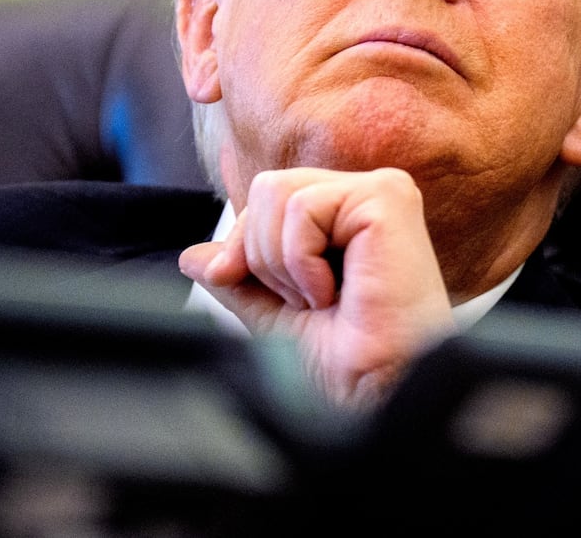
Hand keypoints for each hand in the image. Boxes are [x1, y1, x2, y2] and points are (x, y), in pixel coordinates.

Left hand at [179, 167, 454, 407]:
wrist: (377, 393)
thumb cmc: (349, 364)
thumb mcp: (274, 315)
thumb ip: (239, 278)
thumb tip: (193, 257)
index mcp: (347, 216)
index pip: (268, 197)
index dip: (244, 245)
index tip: (254, 289)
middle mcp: (366, 197)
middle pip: (267, 187)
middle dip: (262, 254)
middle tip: (305, 301)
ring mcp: (381, 192)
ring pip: (279, 191)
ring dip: (284, 261)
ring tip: (322, 297)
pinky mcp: (387, 198)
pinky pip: (304, 207)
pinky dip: (303, 261)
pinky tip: (335, 292)